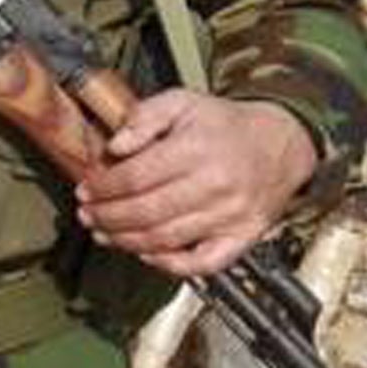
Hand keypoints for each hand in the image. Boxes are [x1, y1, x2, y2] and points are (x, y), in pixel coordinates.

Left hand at [76, 91, 317, 276]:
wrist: (280, 142)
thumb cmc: (225, 124)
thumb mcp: (181, 102)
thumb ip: (143, 117)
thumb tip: (116, 146)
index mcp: (196, 150)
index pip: (136, 177)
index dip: (104, 187)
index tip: (85, 189)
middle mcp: (215, 186)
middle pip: (146, 211)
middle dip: (107, 217)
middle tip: (87, 215)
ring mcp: (231, 215)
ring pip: (167, 239)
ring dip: (126, 241)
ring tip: (103, 234)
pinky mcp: (243, 237)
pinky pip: (204, 263)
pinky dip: (172, 265)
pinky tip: (147, 255)